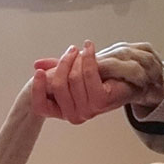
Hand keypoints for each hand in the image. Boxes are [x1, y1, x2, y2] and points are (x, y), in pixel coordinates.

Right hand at [31, 40, 163, 123]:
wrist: (126, 79)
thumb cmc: (99, 78)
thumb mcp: (71, 72)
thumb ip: (54, 70)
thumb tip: (37, 65)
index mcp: (62, 110)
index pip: (40, 106)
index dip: (37, 89)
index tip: (39, 72)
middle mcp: (73, 115)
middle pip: (58, 85)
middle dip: (64, 63)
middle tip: (71, 51)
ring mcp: (88, 110)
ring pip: (73, 77)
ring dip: (78, 59)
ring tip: (84, 51)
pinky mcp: (101, 101)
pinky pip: (88, 74)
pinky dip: (88, 57)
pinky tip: (90, 49)